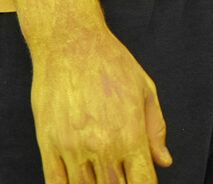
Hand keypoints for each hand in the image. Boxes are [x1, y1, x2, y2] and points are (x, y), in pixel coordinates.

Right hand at [31, 22, 171, 183]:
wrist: (70, 42)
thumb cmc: (110, 62)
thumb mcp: (144, 90)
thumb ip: (156, 129)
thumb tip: (164, 161)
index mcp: (130, 134)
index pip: (143, 182)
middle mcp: (102, 145)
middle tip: (120, 179)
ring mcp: (72, 147)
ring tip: (100, 177)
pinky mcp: (48, 144)